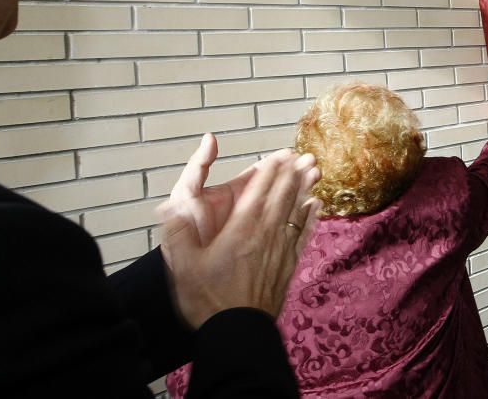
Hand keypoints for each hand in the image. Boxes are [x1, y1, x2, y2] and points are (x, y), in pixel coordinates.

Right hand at [158, 137, 321, 328]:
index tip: (280, 154)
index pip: (258, 191)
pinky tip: (316, 205)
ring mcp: (280, 250)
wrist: (236, 333)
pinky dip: (310, 217)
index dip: (270, 170)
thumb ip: (178, 232)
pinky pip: (303, 234)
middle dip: (292, 173)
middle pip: (282, 197)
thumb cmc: (207, 300)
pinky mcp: (288, 266)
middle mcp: (265, 235)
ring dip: (305, 189)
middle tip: (303, 154)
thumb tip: (171, 206)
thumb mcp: (182, 265)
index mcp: (240, 230)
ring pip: (296, 211)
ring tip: (314, 170)